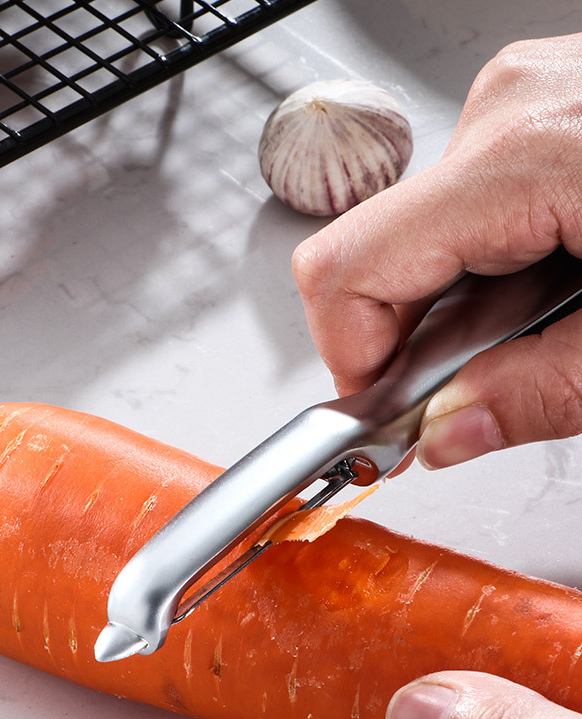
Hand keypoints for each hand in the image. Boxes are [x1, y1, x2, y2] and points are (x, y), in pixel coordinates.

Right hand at [292, 33, 581, 469]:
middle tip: (482, 382)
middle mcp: (505, 114)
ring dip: (458, 305)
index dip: (348, 356)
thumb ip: (540, 397)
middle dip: (412, 338)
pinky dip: (486, 267)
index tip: (386, 407)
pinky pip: (463, 210)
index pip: (346, 270)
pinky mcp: (537, 115)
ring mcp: (521, 105)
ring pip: (418, 236)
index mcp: (525, 160)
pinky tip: (552, 282)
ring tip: (546, 323)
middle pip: (378, 256)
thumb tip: (447, 433)